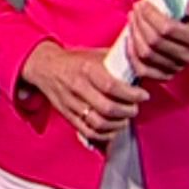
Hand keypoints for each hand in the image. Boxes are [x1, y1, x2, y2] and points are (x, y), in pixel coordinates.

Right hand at [21, 42, 147, 146]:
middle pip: (107, 108)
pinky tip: (113, 128)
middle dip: (128, 111)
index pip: (112, 86)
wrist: (45, 67)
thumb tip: (140, 66)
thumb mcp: (95, 54)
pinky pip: (89, 132)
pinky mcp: (68, 116)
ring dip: (118, 124)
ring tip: (125, 118)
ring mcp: (72, 104)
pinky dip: (105, 134)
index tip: (143, 95)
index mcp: (87, 69)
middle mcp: (78, 87)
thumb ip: (117, 61)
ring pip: (99, 123)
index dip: (131, 94)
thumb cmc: (75, 61)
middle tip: (135, 108)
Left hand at [126, 0, 188, 82]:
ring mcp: (175, 68)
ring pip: (146, 54)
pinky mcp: (164, 76)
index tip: (143, 4)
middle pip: (154, 41)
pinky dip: (132, 55)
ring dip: (134, 35)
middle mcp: (186, 56)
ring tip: (132, 19)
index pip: (168, 29)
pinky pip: (142, 70)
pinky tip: (129, 39)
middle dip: (140, 22)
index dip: (151, 15)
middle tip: (135, 9)